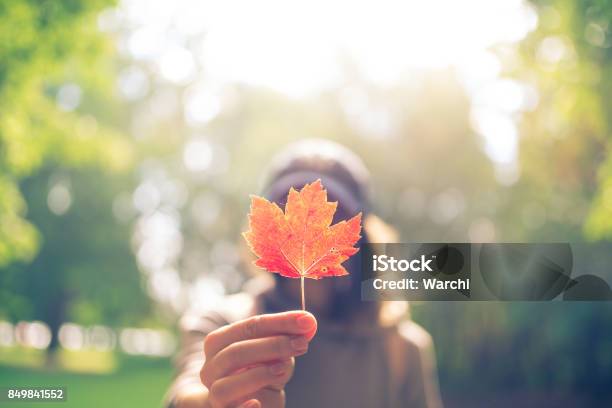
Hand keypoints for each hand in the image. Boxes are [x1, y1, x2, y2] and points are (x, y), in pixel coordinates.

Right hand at [200, 311, 316, 407]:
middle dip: (273, 346)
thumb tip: (308, 323)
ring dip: (258, 375)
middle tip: (302, 344)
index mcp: (218, 343)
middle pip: (235, 353)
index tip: (307, 321)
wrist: (245, 403)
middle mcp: (210, 369)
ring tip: (283, 369)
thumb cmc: (259, 372)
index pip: (249, 327)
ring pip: (225, 386)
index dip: (280, 322)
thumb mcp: (274, 353)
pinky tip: (257, 403)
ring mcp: (214, 396)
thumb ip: (288, 337)